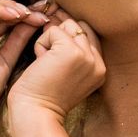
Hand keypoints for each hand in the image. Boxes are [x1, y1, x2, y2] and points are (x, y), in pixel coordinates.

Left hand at [7, 9, 106, 124]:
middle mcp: (98, 62)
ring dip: (50, 40)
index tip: (53, 52)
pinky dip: (41, 43)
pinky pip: (53, 30)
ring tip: (46, 63)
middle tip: (49, 61)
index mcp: (100, 69)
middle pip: (79, 27)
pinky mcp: (71, 50)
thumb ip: (74, 53)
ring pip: (67, 26)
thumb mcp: (67, 75)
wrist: (36, 113)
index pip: (89, 36)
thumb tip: (61, 23)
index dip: (69, 38)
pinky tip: (40, 62)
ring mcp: (86, 55)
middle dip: (60, 37)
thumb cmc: (44, 96)